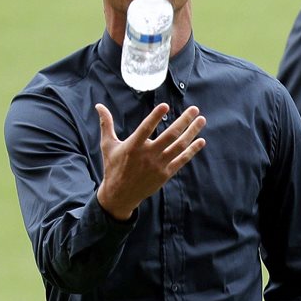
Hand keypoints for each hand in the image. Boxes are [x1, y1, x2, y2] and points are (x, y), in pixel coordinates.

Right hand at [95, 103, 205, 219]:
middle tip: (194, 109)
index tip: (166, 105)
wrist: (120, 195)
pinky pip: (182, 160)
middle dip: (184, 121)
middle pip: (170, 136)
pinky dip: (192, 150)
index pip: (146, 129)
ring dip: (192, 132)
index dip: (155, 117)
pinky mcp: (165, 174)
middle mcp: (148, 155)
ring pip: (179, 146)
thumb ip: (106, 124)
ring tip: (202, 120)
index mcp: (133, 146)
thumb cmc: (113, 166)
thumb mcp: (108, 145)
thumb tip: (99, 106)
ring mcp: (158, 165)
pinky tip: (201, 140)